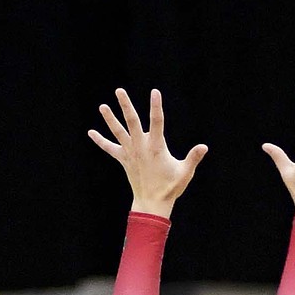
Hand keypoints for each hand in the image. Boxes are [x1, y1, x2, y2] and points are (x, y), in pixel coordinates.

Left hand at [88, 88, 207, 217]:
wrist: (152, 203)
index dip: (156, 106)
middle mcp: (141, 147)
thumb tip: (204, 146)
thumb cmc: (171, 187)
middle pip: (132, 122)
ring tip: (102, 106)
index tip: (155, 92)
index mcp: (157, 147)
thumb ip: (193, 157)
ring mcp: (131, 153)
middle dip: (126, 105)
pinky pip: (110, 149)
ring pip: (118, 132)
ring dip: (110, 119)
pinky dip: (101, 141)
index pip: (157, 122)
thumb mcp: (185, 172)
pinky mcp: (124, 160)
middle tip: (119, 91)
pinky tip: (91, 132)